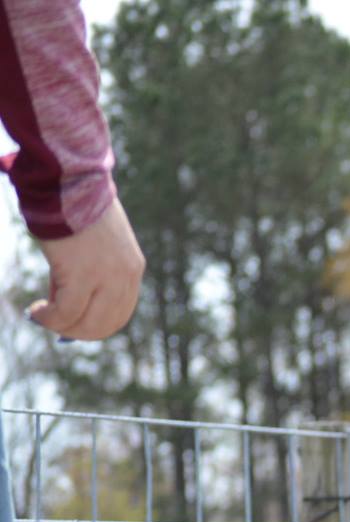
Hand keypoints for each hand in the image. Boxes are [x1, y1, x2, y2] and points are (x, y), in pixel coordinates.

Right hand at [29, 197, 145, 341]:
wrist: (69, 182)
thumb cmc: (74, 208)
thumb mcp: (95, 244)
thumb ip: (89, 272)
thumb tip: (65, 306)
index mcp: (133, 269)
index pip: (121, 313)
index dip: (96, 325)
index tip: (73, 325)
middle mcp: (125, 276)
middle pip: (107, 324)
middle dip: (79, 331)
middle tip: (54, 325)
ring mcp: (105, 277)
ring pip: (87, 323)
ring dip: (62, 327)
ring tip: (42, 317)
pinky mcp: (80, 274)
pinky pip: (66, 312)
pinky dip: (49, 318)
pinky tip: (36, 312)